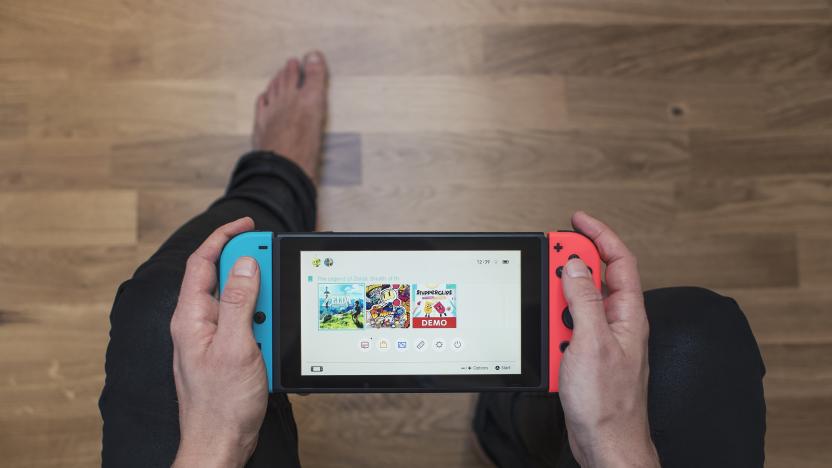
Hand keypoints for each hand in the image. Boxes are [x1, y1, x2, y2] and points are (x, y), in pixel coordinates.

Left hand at [170, 217, 266, 467]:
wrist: (221, 443)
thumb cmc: (220, 404)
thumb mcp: (236, 347)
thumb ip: (240, 302)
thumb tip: (245, 264)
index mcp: (191, 317)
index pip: (202, 262)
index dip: (224, 237)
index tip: (247, 225)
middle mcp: (200, 323)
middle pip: (225, 279)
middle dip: (252, 273)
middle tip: (274, 272)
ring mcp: (214, 338)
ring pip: (242, 303)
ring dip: (262, 307)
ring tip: (271, 326)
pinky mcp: (229, 351)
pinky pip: (249, 326)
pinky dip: (264, 328)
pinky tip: (270, 343)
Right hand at [559, 212, 659, 467]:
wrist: (605, 443)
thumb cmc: (608, 403)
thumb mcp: (591, 343)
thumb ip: (584, 300)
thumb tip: (575, 266)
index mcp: (627, 314)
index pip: (618, 260)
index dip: (598, 235)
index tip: (576, 220)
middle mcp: (616, 323)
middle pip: (593, 278)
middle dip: (569, 271)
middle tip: (549, 263)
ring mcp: (600, 339)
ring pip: (574, 306)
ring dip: (558, 310)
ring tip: (552, 325)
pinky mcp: (584, 354)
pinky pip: (565, 330)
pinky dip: (554, 333)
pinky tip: (553, 350)